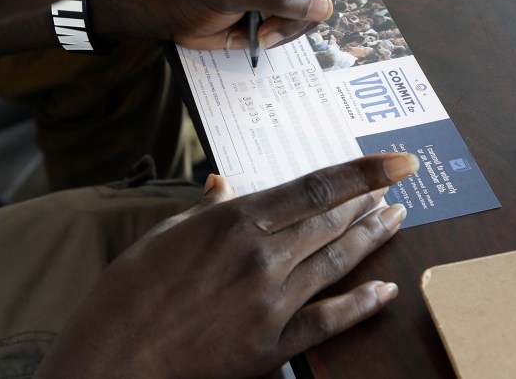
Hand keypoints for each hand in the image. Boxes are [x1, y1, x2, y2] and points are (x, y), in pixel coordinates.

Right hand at [34, 152, 417, 377]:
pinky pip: (328, 322)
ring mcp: (272, 303)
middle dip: (370, 202)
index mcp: (235, 221)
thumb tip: (223, 185)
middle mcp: (262, 257)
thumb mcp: (166, 233)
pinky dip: (360, 305)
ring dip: (370, 240)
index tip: (399, 161)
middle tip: (396, 189)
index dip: (363, 172)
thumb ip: (207, 210)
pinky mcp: (272, 345)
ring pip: (336, 263)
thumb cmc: (130, 289)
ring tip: (395, 221)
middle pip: (331, 222)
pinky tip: (383, 291)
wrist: (115, 353)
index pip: (315, 188)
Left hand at [92, 0, 339, 50]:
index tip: (273, 5)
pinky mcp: (274, 2)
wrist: (163, 11)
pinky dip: (283, 33)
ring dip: (291, 26)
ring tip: (258, 34)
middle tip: (267, 29)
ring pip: (315, 6)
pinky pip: (299, 20)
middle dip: (299, 12)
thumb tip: (323, 6)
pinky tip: (257, 35)